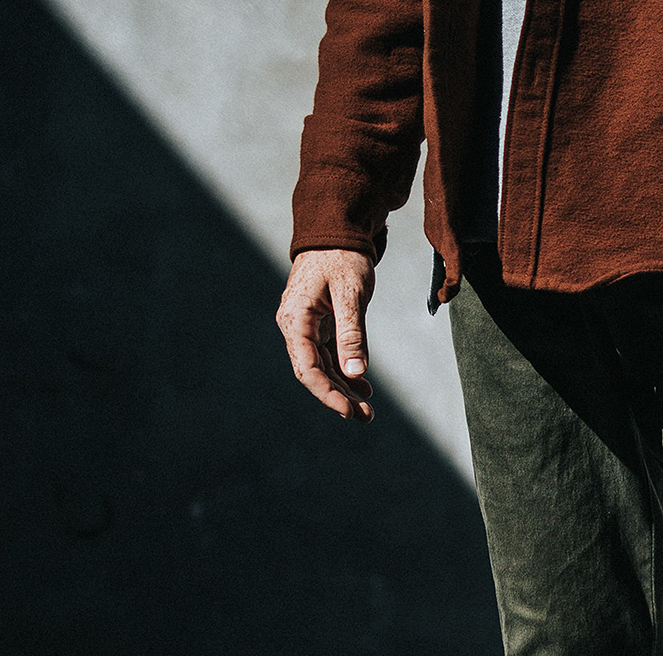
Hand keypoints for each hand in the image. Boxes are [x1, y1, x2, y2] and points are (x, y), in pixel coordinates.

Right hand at [276, 248, 375, 419]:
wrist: (336, 231)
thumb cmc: (343, 258)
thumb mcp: (351, 296)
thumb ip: (352, 334)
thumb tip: (356, 374)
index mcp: (296, 319)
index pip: (307, 368)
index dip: (327, 394)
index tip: (349, 412)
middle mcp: (295, 325)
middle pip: (313, 372)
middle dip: (338, 397)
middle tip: (366, 417)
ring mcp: (305, 325)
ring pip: (322, 366)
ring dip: (343, 388)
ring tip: (367, 409)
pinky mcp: (318, 324)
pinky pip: (328, 355)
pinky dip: (345, 371)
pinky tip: (363, 387)